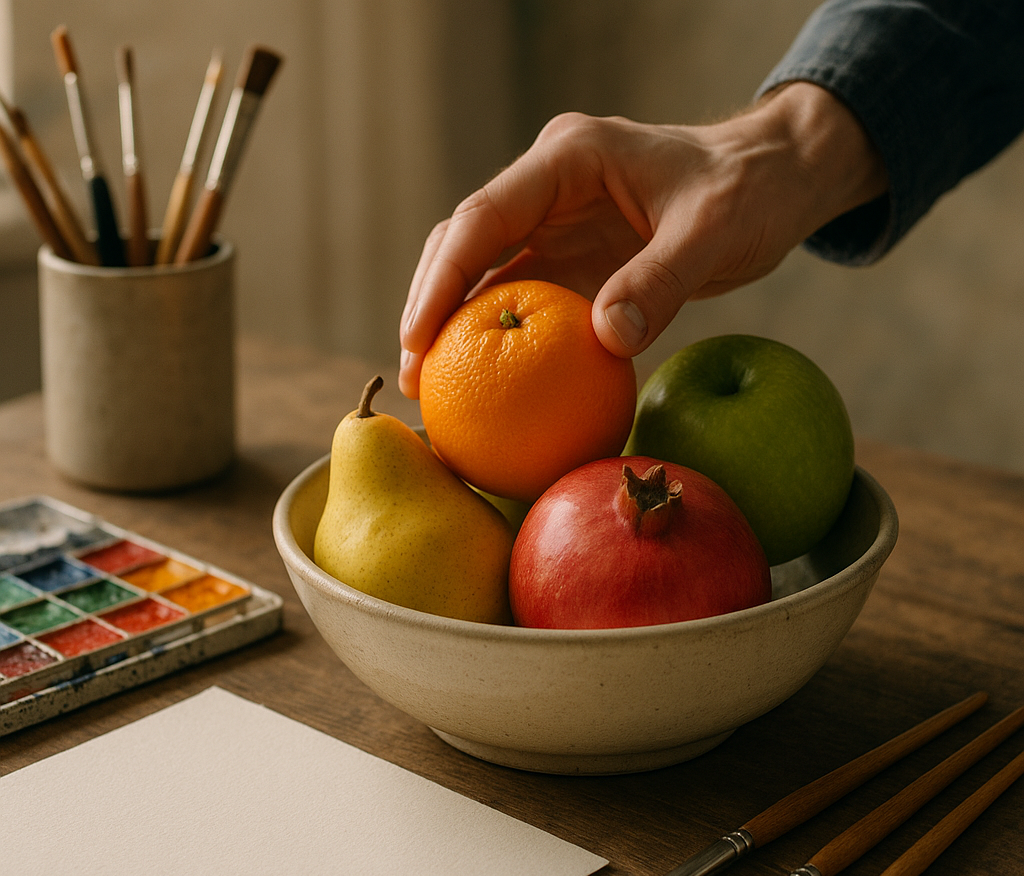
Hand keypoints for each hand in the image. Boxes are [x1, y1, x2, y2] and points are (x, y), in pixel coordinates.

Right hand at [399, 82, 886, 398]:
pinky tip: (487, 384)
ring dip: (454, 328)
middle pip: (464, 244)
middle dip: (429, 307)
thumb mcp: (712, 231)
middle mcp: (548, 188)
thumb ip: (659, 282)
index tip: (419, 338)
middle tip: (415, 378)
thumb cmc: (748, 190)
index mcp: (568, 159)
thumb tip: (604, 342)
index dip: (443, 278)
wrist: (773, 182)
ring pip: (482, 273)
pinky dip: (498, 339)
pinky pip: (522, 300)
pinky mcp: (572, 259)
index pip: (484, 217)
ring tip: (430, 389)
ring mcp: (556, 224)